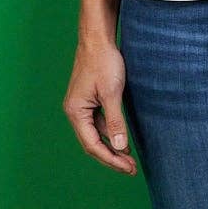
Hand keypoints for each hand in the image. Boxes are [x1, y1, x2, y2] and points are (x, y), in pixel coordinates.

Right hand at [63, 33, 138, 173]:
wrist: (98, 40)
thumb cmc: (104, 63)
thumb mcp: (112, 94)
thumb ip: (115, 121)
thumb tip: (120, 146)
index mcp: (76, 112)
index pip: (92, 144)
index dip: (111, 159)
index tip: (128, 168)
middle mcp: (75, 112)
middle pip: (92, 143)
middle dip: (112, 157)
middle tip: (132, 169)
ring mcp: (82, 107)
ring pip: (96, 135)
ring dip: (112, 147)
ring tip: (130, 160)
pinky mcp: (90, 101)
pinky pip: (99, 124)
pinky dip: (111, 134)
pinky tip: (123, 140)